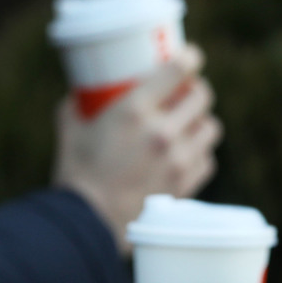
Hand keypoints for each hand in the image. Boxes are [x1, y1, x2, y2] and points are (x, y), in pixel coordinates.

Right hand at [52, 43, 222, 252]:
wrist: (89, 224)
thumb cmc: (76, 176)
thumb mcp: (71, 128)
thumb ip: (79, 104)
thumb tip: (82, 93)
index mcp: (135, 110)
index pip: (182, 67)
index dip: (190, 58)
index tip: (188, 60)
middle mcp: (163, 132)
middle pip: (202, 96)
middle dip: (195, 91)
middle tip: (185, 95)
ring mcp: (177, 161)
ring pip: (210, 128)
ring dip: (200, 124)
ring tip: (188, 127)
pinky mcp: (184, 186)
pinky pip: (207, 160)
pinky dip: (199, 155)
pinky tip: (186, 155)